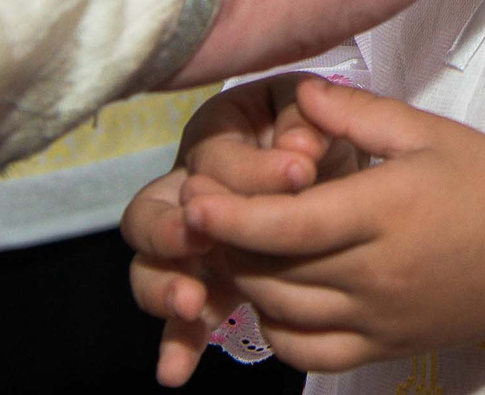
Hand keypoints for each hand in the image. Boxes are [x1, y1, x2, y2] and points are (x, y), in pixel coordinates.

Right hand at [126, 78, 340, 385]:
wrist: (333, 170)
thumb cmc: (320, 135)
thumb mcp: (318, 115)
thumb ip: (308, 122)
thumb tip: (301, 150)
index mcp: (214, 135)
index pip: (215, 154)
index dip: (254, 167)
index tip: (302, 171)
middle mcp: (186, 189)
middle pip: (151, 210)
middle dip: (171, 227)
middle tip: (199, 237)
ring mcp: (189, 243)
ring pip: (152, 265)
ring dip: (165, 286)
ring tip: (190, 303)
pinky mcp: (205, 285)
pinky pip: (179, 318)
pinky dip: (177, 342)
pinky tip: (177, 371)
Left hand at [177, 79, 484, 374]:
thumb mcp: (430, 132)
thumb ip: (360, 113)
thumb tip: (302, 92)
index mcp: (387, 211)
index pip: (287, 224)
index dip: (229, 215)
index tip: (192, 196)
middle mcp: (377, 273)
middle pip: (271, 271)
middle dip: (224, 244)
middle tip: (201, 212)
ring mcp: (379, 318)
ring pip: (281, 312)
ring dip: (244, 282)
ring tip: (229, 246)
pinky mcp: (384, 348)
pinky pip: (308, 352)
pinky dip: (275, 328)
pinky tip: (272, 295)